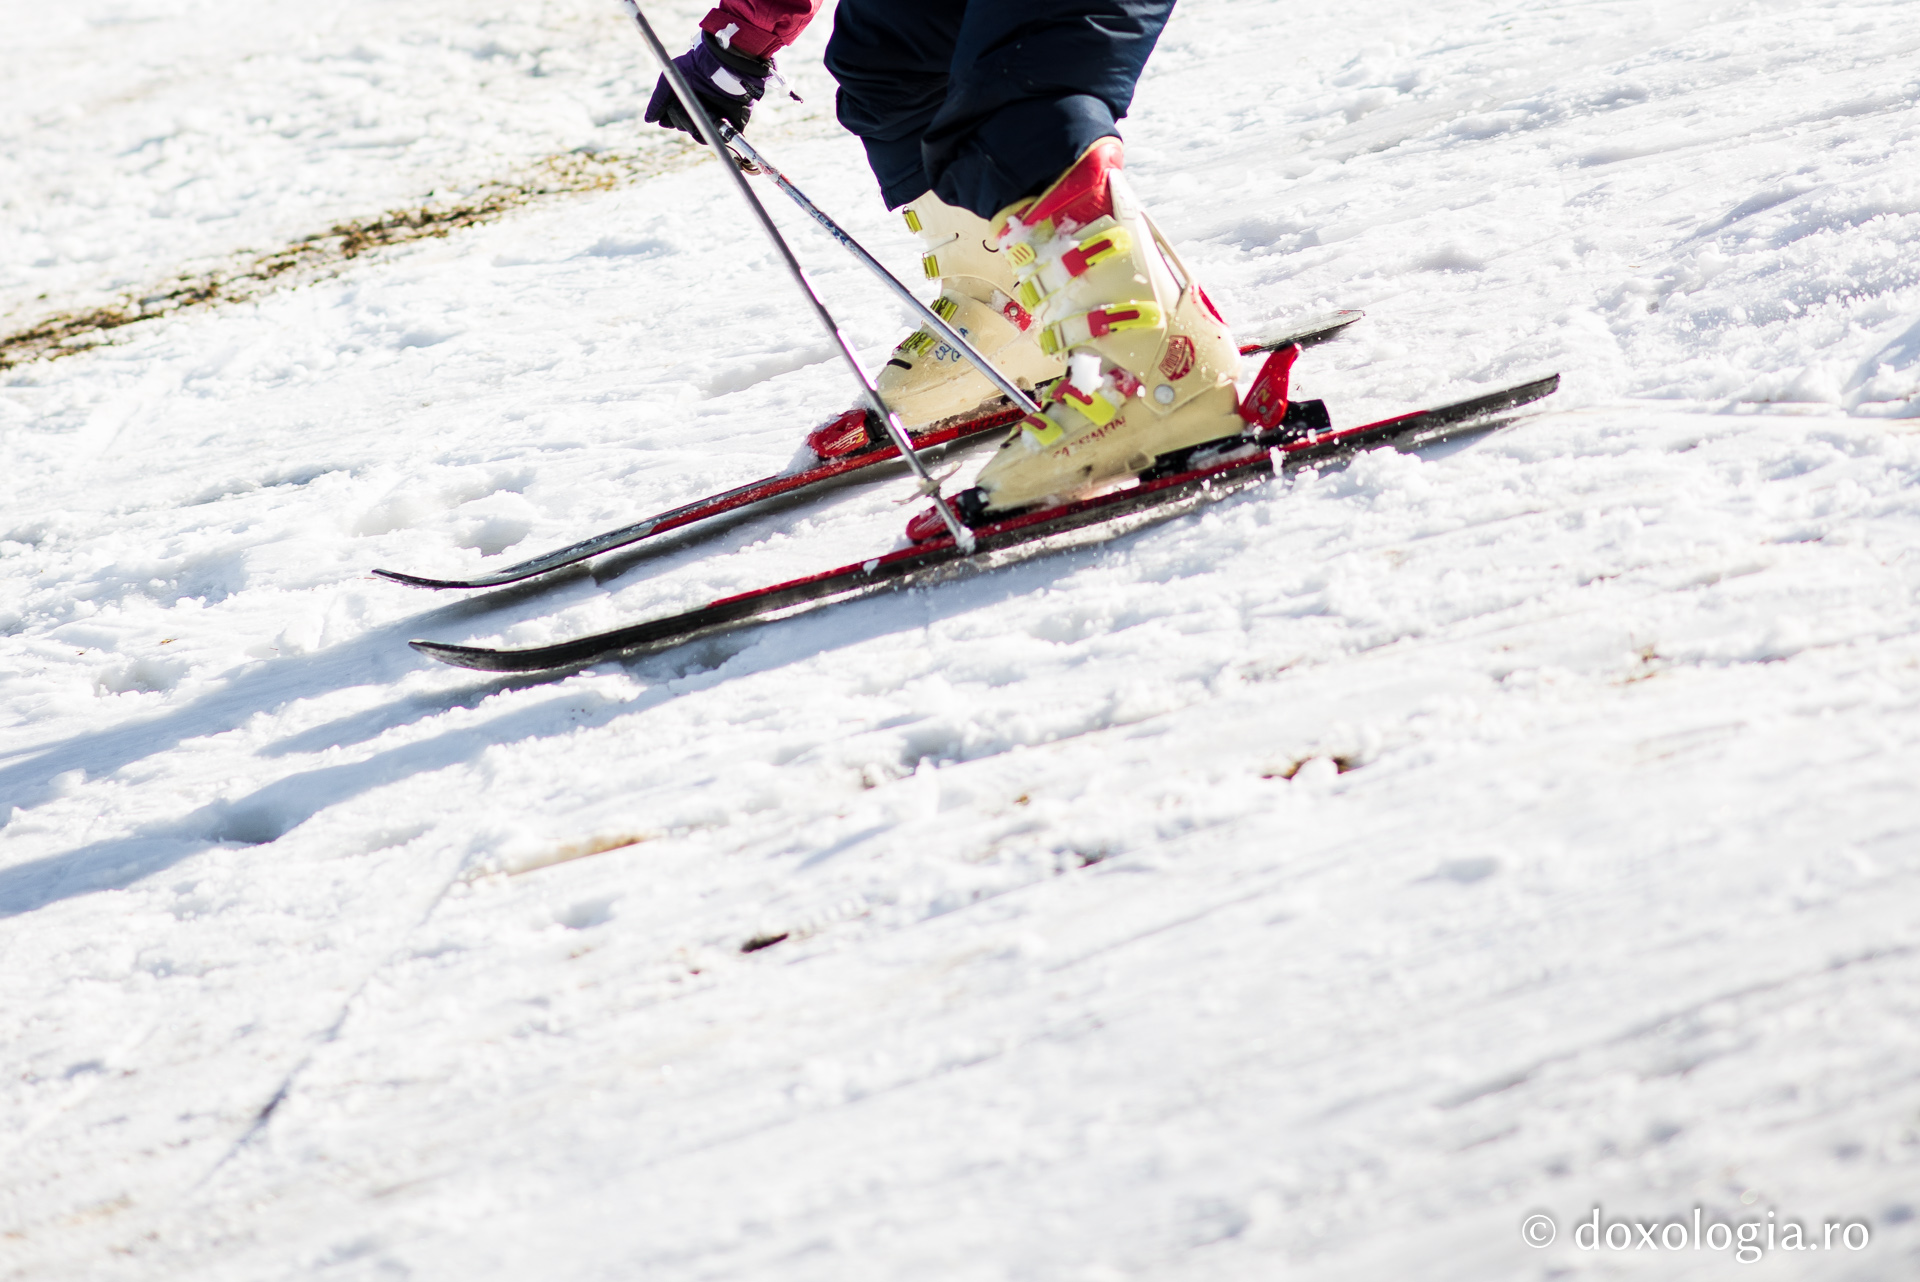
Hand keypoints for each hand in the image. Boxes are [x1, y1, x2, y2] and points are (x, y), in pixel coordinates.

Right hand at [644, 30, 772, 135]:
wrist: (720, 66)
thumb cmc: (693, 68)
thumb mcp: (668, 81)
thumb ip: (658, 101)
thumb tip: (648, 120)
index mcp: (686, 100)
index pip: (672, 119)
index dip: (668, 116)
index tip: (670, 105)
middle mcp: (699, 109)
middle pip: (681, 126)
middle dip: (679, 118)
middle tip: (682, 104)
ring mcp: (713, 117)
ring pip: (696, 133)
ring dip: (692, 123)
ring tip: (698, 107)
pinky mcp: (728, 123)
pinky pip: (715, 137)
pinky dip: (708, 129)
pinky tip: (710, 114)